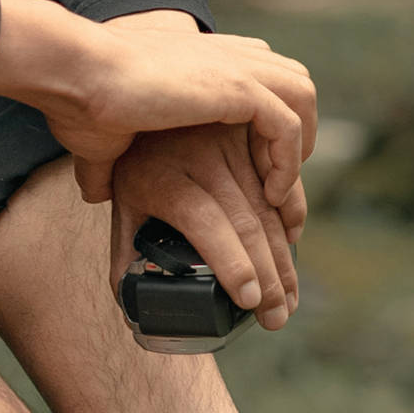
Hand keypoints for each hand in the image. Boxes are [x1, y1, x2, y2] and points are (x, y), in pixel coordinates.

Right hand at [93, 10, 314, 210]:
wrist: (76, 72)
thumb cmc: (80, 101)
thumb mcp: (103, 135)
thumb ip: (106, 162)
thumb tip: (94, 194)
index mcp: (197, 57)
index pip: (259, 72)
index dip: (268, 118)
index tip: (256, 170)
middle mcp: (223, 54)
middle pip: (292, 78)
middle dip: (297, 127)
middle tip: (274, 177)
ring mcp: (234, 67)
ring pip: (302, 95)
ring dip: (299, 144)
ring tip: (279, 188)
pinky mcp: (236, 88)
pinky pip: (288, 126)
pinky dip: (287, 163)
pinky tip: (270, 194)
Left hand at [108, 123, 305, 332]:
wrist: (135, 95)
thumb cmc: (129, 164)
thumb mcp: (120, 205)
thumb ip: (124, 256)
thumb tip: (131, 313)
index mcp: (160, 178)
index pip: (205, 222)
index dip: (231, 263)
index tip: (249, 300)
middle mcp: (197, 157)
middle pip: (245, 222)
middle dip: (268, 277)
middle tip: (276, 317)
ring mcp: (227, 141)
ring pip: (268, 204)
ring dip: (284, 256)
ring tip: (289, 300)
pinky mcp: (248, 131)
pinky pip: (281, 175)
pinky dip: (292, 210)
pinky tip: (292, 243)